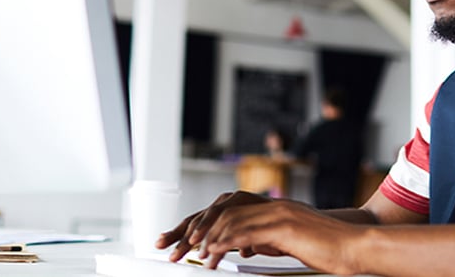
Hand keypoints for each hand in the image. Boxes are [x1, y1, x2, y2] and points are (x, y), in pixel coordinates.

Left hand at [156, 190, 271, 261]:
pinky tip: (215, 248)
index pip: (192, 221)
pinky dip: (223, 236)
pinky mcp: (251, 204)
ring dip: (203, 236)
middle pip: (198, 219)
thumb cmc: (268, 226)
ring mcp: (238, 201)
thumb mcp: (241, 237)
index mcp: (219, 208)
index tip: (159, 244)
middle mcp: (226, 201)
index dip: (175, 233)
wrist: (294, 217)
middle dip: (183, 238)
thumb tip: (217, 251)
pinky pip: (234, 221)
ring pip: (213, 218)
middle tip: (173, 255)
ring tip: (195, 251)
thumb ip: (227, 241)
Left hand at [200, 199, 364, 274]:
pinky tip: (213, 251)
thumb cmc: (328, 248)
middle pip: (225, 211)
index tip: (189, 238)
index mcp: (275, 208)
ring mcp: (279, 214)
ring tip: (195, 253)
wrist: (354, 246)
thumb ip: (269, 240)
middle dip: (199, 228)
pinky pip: (246, 233)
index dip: (208, 222)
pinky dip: (225, 242)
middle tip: (181, 246)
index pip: (232, 209)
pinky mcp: (284, 227)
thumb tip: (248, 247)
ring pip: (232, 221)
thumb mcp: (292, 242)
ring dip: (208, 238)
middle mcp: (274, 206)